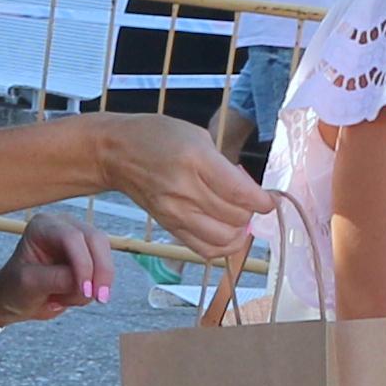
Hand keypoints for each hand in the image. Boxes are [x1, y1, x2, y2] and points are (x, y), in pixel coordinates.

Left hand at [0, 216, 115, 322]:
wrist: (16, 298)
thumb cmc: (15, 286)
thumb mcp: (29, 284)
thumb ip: (56, 279)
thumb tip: (86, 283)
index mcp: (43, 225)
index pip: (71, 237)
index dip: (83, 263)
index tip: (85, 291)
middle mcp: (65, 226)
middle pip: (96, 240)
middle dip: (100, 271)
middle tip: (99, 298)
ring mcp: (80, 240)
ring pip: (105, 256)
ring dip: (94, 283)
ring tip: (65, 300)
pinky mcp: (90, 257)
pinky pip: (104, 271)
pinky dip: (94, 289)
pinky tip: (70, 297)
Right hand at [81, 115, 272, 268]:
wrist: (116, 153)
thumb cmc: (158, 137)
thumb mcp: (197, 136)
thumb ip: (224, 165)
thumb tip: (249, 192)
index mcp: (195, 160)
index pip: (240, 193)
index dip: (263, 201)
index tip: (269, 199)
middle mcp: (185, 189)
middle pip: (236, 218)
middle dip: (252, 212)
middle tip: (247, 200)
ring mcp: (175, 212)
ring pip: (224, 239)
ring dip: (240, 232)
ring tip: (237, 217)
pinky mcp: (170, 226)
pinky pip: (205, 250)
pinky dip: (223, 246)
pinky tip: (225, 231)